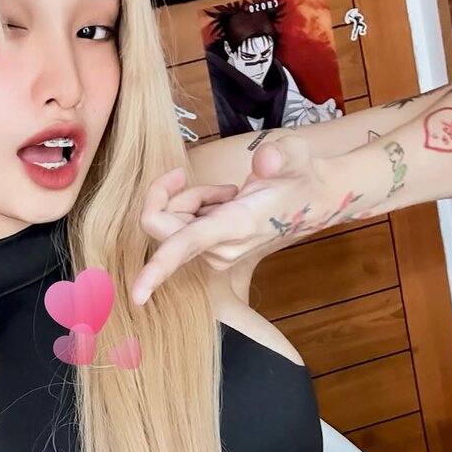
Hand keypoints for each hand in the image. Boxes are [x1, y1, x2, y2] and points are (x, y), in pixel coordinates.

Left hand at [131, 135, 361, 304]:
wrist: (315, 201)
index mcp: (233, 227)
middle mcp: (220, 248)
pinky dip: (197, 208)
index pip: (183, 245)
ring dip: (194, 200)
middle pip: (164, 224)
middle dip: (179, 195)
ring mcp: (214, 253)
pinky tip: (228, 203)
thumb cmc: (301, 178)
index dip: (156, 269)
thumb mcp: (296, 156)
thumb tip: (266, 160)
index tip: (135, 295)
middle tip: (220, 185)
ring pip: (173, 223)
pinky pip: (182, 227)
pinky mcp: (211, 251)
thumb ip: (282, 156)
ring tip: (231, 194)